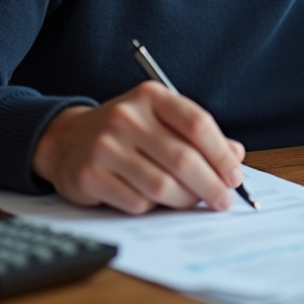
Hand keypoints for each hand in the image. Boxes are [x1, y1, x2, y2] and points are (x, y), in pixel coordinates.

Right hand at [31, 81, 245, 214]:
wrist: (67, 140)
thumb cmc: (126, 132)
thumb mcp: (161, 120)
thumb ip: (199, 135)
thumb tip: (236, 156)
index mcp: (151, 96)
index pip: (197, 124)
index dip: (221, 155)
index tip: (234, 176)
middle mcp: (126, 116)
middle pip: (183, 159)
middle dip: (210, 185)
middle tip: (222, 200)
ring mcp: (105, 145)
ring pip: (162, 186)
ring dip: (184, 200)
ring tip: (190, 201)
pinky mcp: (89, 175)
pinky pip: (136, 203)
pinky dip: (151, 207)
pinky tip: (150, 199)